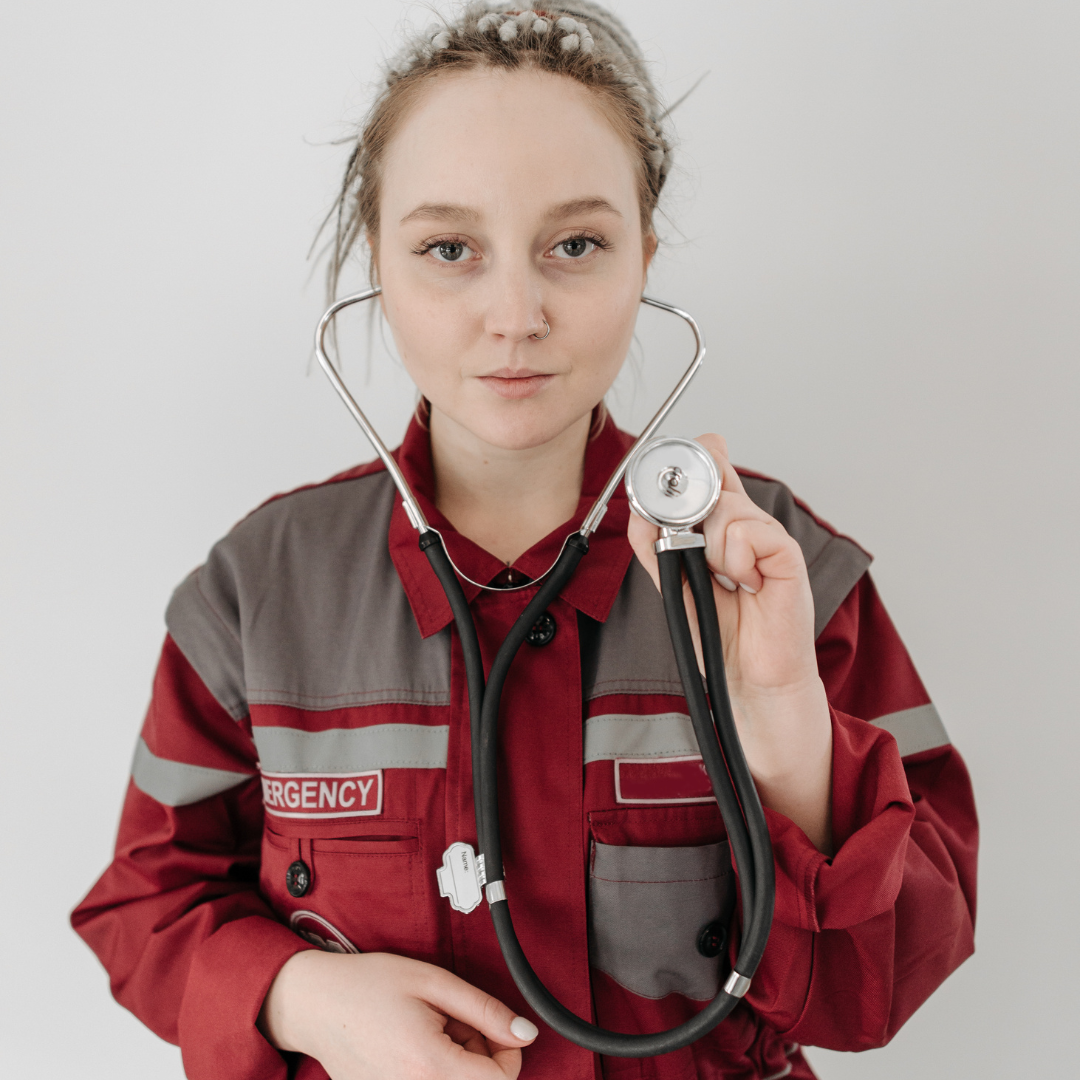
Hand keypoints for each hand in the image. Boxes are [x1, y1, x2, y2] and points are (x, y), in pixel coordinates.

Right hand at [258, 950, 537, 1078]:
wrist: (314, 1004)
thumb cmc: (368, 985)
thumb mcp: (433, 982)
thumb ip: (485, 1010)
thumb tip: (526, 1033)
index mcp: (430, 1066)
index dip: (508, 1052)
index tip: (493, 1027)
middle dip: (481, 1056)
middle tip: (456, 1021)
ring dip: (458, 1065)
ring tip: (434, 1031)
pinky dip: (435, 1072)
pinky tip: (417, 1048)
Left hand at [627, 434, 832, 851]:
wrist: (748, 687)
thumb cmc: (718, 640)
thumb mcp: (674, 585)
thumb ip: (656, 545)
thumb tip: (640, 507)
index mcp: (723, 529)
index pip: (712, 469)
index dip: (695, 460)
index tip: (667, 475)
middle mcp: (749, 529)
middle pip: (716, 479)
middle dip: (688, 507)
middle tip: (688, 545)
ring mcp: (770, 543)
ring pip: (731, 508)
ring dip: (711, 544)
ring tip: (722, 580)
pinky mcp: (788, 564)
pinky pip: (757, 534)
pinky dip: (737, 557)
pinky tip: (743, 584)